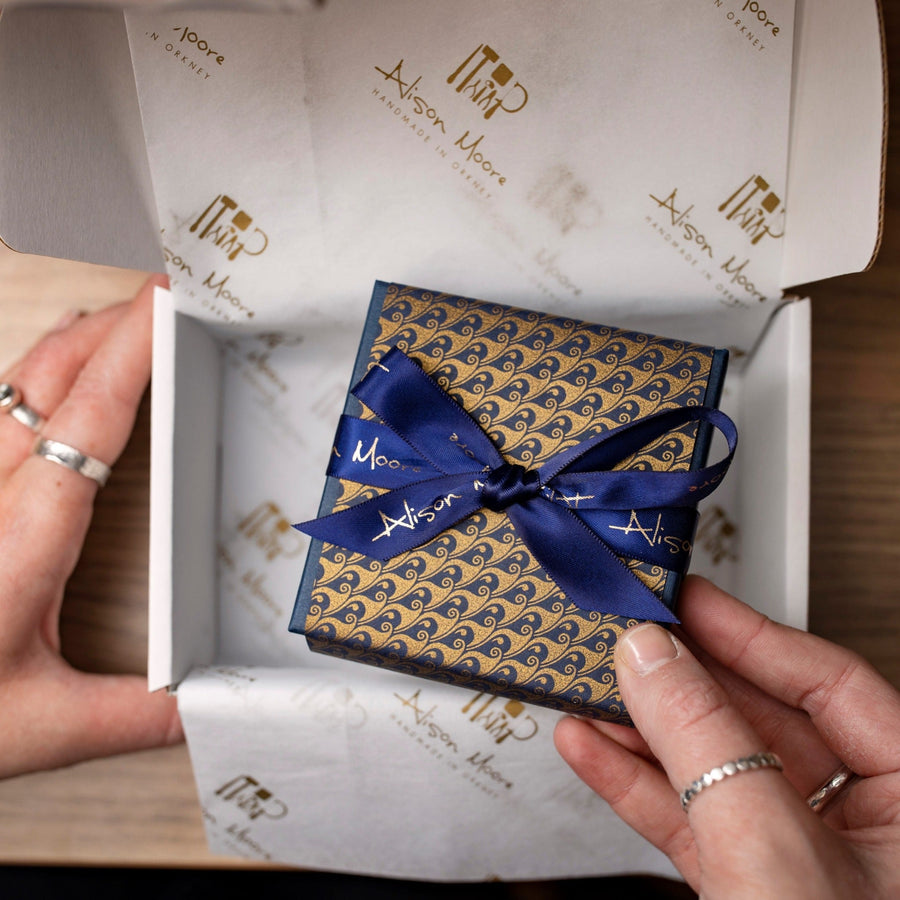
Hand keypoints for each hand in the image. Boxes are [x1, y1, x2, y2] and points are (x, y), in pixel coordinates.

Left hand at [0, 275, 181, 777]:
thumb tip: (208, 706)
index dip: (133, 352)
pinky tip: (59, 375)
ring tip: (127, 320)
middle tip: (169, 294)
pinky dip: (41, 373)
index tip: (167, 303)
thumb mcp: (36, 728)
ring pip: (16, 383)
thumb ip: (133, 715)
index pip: (89, 420)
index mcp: (18, 541)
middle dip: (115, 323)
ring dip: (78, 341)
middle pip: (51, 378)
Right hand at [555, 576, 899, 898]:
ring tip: (589, 689)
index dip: (749, 635)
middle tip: (626, 639)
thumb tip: (652, 656)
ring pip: (713, 767)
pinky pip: (689, 817)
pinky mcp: (747, 884)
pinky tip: (591, 749)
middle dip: (678, 684)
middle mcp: (864, 824)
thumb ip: (708, 743)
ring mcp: (802, 858)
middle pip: (758, 720)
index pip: (830, 684)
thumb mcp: (769, 848)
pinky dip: (635, 785)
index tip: (686, 601)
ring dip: (641, 732)